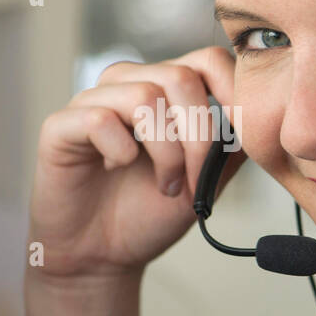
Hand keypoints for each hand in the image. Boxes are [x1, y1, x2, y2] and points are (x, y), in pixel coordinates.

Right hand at [27, 45, 246, 280]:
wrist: (102, 255)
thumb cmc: (148, 213)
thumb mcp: (205, 179)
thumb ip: (229, 145)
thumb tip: (254, 116)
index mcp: (165, 90)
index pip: (207, 60)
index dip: (231, 91)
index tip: (239, 136)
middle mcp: (129, 85)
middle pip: (180, 77)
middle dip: (200, 136)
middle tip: (196, 181)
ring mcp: (93, 101)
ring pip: (145, 97)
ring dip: (165, 151)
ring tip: (165, 184)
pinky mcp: (61, 126)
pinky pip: (100, 119)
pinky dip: (121, 151)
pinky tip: (117, 168)